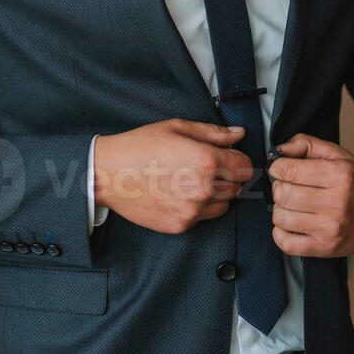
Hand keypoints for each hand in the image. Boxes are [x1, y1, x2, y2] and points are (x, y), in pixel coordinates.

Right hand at [93, 119, 252, 233]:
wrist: (109, 173)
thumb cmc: (140, 146)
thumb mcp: (177, 128)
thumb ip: (213, 133)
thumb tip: (238, 134)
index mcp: (207, 161)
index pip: (244, 167)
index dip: (238, 160)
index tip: (229, 157)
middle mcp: (204, 189)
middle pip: (236, 187)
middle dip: (227, 176)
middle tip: (205, 166)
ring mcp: (193, 210)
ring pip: (223, 204)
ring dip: (215, 194)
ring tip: (191, 180)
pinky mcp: (181, 225)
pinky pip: (203, 218)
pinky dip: (198, 207)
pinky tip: (179, 193)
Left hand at [268, 132, 353, 257]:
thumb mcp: (337, 154)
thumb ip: (306, 144)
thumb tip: (278, 150)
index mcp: (340, 175)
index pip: (289, 171)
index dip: (278, 167)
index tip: (280, 168)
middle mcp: (336, 203)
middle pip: (283, 194)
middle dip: (279, 187)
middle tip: (287, 186)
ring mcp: (331, 229)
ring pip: (281, 217)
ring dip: (280, 208)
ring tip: (292, 204)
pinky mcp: (326, 248)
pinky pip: (287, 243)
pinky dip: (280, 233)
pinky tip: (291, 223)